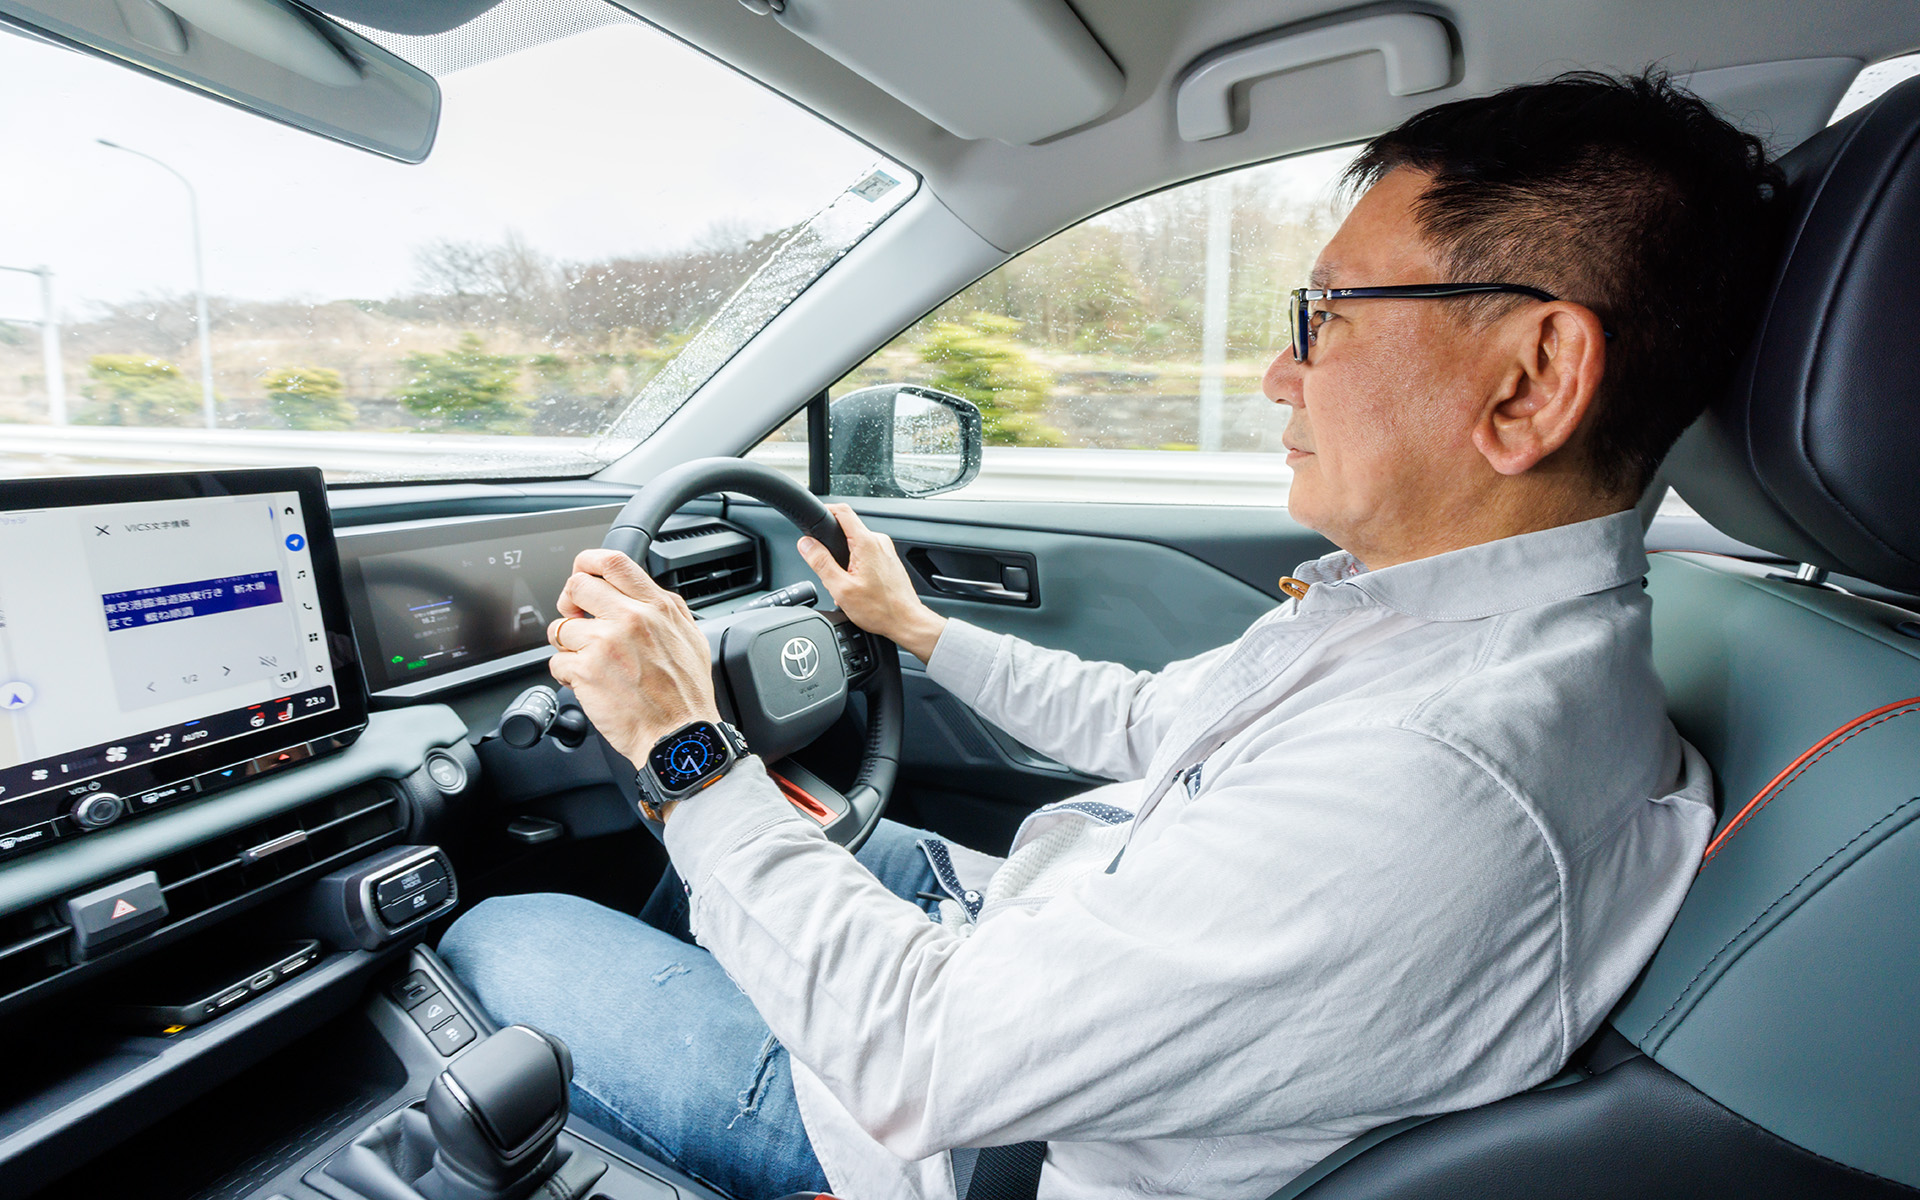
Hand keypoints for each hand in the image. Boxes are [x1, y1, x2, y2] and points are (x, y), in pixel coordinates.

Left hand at [547, 549, 719, 764]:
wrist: (679, 736)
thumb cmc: (686, 695)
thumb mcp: (691, 638)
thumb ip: (666, 608)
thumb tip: (641, 592)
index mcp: (656, 607)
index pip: (612, 561)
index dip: (587, 562)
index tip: (582, 573)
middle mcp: (631, 619)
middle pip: (577, 586)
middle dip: (571, 603)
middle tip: (578, 620)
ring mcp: (605, 643)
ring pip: (561, 627)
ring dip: (569, 645)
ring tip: (590, 662)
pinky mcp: (586, 670)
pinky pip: (557, 661)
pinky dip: (568, 674)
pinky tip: (590, 684)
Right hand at [797, 504, 946, 661]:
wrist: (906, 621)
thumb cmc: (880, 608)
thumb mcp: (841, 588)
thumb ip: (821, 562)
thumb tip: (806, 544)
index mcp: (866, 543)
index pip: (842, 511)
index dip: (825, 510)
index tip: (814, 518)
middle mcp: (878, 541)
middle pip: (848, 529)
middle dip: (833, 545)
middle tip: (828, 568)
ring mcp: (886, 550)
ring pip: (857, 544)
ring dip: (845, 559)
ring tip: (845, 583)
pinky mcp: (889, 559)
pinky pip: (867, 554)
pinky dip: (856, 565)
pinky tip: (857, 586)